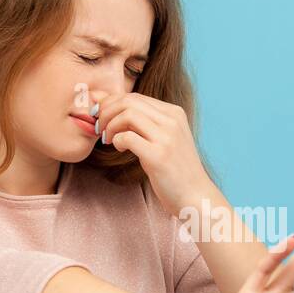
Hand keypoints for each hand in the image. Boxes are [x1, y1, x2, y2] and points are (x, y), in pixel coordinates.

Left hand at [91, 89, 212, 215]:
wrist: (195, 195)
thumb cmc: (175, 170)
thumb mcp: (165, 139)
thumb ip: (146, 123)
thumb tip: (111, 109)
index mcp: (174, 113)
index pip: (135, 96)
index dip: (111, 104)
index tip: (100, 116)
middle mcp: (172, 121)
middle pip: (128, 101)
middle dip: (106, 112)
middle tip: (99, 127)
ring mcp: (167, 137)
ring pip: (127, 114)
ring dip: (109, 125)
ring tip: (107, 139)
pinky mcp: (159, 155)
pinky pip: (127, 137)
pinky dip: (116, 141)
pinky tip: (118, 149)